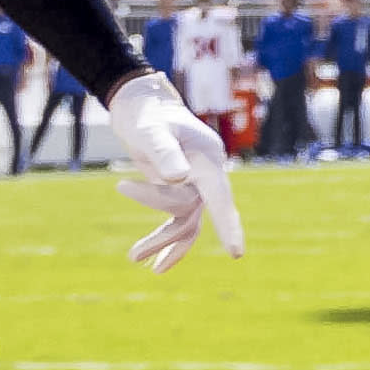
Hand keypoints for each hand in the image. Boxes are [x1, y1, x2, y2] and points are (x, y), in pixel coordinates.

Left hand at [104, 68, 243, 272]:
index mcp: (207, 158)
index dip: (227, 224)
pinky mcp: (182, 191)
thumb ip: (164, 151)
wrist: (141, 108)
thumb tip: (178, 178)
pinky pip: (180, 222)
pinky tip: (153, 262)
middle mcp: (207, 173)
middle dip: (164, 233)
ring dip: (161, 241)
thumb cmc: (146, 116)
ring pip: (184, 221)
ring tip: (134, 258)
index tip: (236, 253)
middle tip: (133, 254)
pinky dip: (167, 241)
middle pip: (191, 210)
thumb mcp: (151, 131)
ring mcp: (196, 184)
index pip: (220, 195)